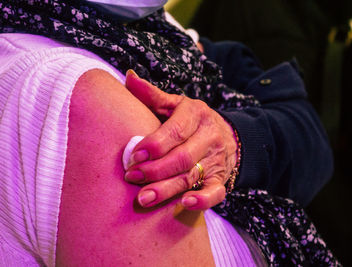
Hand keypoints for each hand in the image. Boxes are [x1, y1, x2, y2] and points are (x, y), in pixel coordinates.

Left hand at [124, 70, 237, 209]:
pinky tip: (185, 203)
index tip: (135, 154)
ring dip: (167, 189)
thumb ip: (152, 95)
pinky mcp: (221, 179)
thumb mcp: (175, 104)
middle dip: (156, 169)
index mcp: (196, 114)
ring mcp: (216, 159)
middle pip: (182, 157)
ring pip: (192, 176)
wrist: (225, 134)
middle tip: (132, 176)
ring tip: (144, 198)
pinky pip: (216, 192)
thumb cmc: (191, 120)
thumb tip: (128, 76)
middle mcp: (209, 136)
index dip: (156, 144)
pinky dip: (203, 200)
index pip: (176, 130)